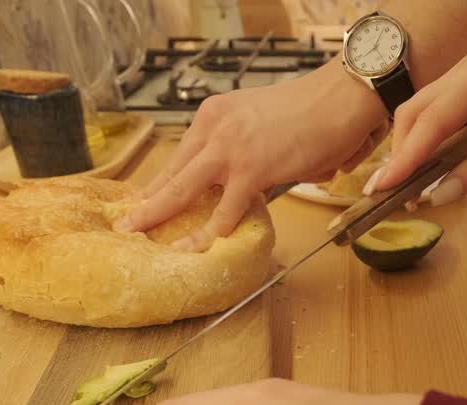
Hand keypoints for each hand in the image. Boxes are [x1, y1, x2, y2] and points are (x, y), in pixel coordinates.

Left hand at [116, 61, 388, 251]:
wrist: (338, 98)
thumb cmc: (309, 111)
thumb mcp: (257, 121)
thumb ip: (239, 147)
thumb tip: (236, 181)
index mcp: (213, 114)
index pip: (179, 155)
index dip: (159, 182)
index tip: (144, 200)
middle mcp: (213, 127)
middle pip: (171, 174)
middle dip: (147, 203)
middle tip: (128, 224)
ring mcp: (229, 149)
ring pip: (183, 191)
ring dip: (162, 218)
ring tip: (146, 239)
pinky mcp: (251, 169)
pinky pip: (225, 209)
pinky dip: (213, 230)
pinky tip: (200, 245)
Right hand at [372, 43, 466, 207]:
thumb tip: (440, 193)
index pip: (433, 120)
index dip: (405, 157)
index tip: (382, 189)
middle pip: (416, 111)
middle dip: (400, 153)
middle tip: (389, 196)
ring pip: (422, 109)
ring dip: (410, 147)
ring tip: (406, 186)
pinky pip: (439, 108)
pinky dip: (427, 137)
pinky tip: (427, 165)